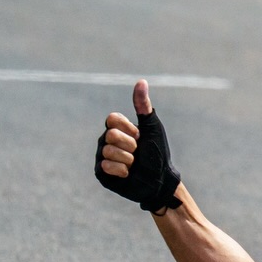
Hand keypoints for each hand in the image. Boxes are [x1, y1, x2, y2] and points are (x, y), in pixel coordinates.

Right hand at [94, 80, 181, 212]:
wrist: (160, 180)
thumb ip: (143, 106)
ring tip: (134, 164)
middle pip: (110, 135)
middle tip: (138, 152)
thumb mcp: (152, 127)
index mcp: (117, 128)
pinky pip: (105, 166)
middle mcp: (106, 140)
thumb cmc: (158, 153)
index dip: (128, 128)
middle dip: (130, 145)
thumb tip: (141, 81)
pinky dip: (122, 170)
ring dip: (128, 159)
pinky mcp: (101, 172)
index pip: (112, 119)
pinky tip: (127, 174)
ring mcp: (102, 156)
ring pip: (108, 151)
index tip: (139, 135)